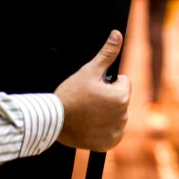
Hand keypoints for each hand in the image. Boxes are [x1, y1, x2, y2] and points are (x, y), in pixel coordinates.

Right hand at [54, 30, 130, 151]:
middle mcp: (123, 116)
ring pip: (116, 116)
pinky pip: (112, 133)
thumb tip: (117, 35)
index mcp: (121, 97)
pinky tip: (90, 125)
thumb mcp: (89, 70)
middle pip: (120, 100)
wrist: (55, 120)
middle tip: (89, 100)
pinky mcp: (108, 143)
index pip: (123, 82)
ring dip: (106, 114)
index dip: (108, 82)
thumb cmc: (71, 94)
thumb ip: (107, 53)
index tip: (94, 87)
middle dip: (108, 98)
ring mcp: (116, 132)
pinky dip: (103, 130)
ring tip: (87, 112)